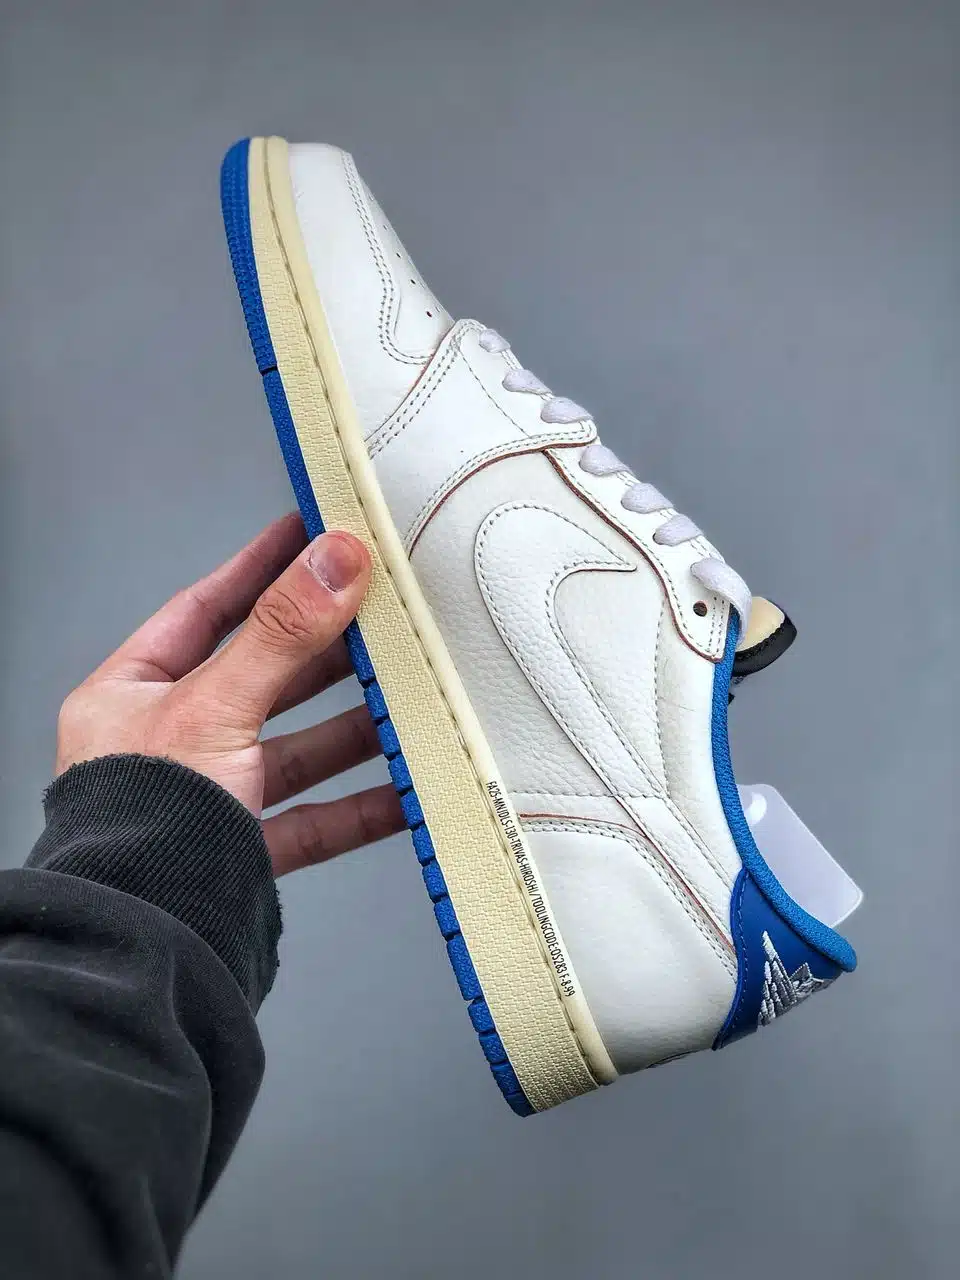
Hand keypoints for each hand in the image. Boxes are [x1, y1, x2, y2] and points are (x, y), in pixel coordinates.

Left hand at [55, 513, 404, 875]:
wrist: (139, 942)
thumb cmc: (138, 824)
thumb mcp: (213, 708)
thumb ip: (281, 635)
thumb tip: (335, 561)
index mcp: (132, 696)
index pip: (204, 610)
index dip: (260, 569)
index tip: (310, 533)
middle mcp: (168, 743)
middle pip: (262, 679)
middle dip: (326, 652)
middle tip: (381, 614)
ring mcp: (209, 798)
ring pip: (295, 750)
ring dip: (354, 727)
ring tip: (409, 698)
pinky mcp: (244, 850)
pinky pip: (315, 818)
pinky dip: (362, 805)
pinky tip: (406, 789)